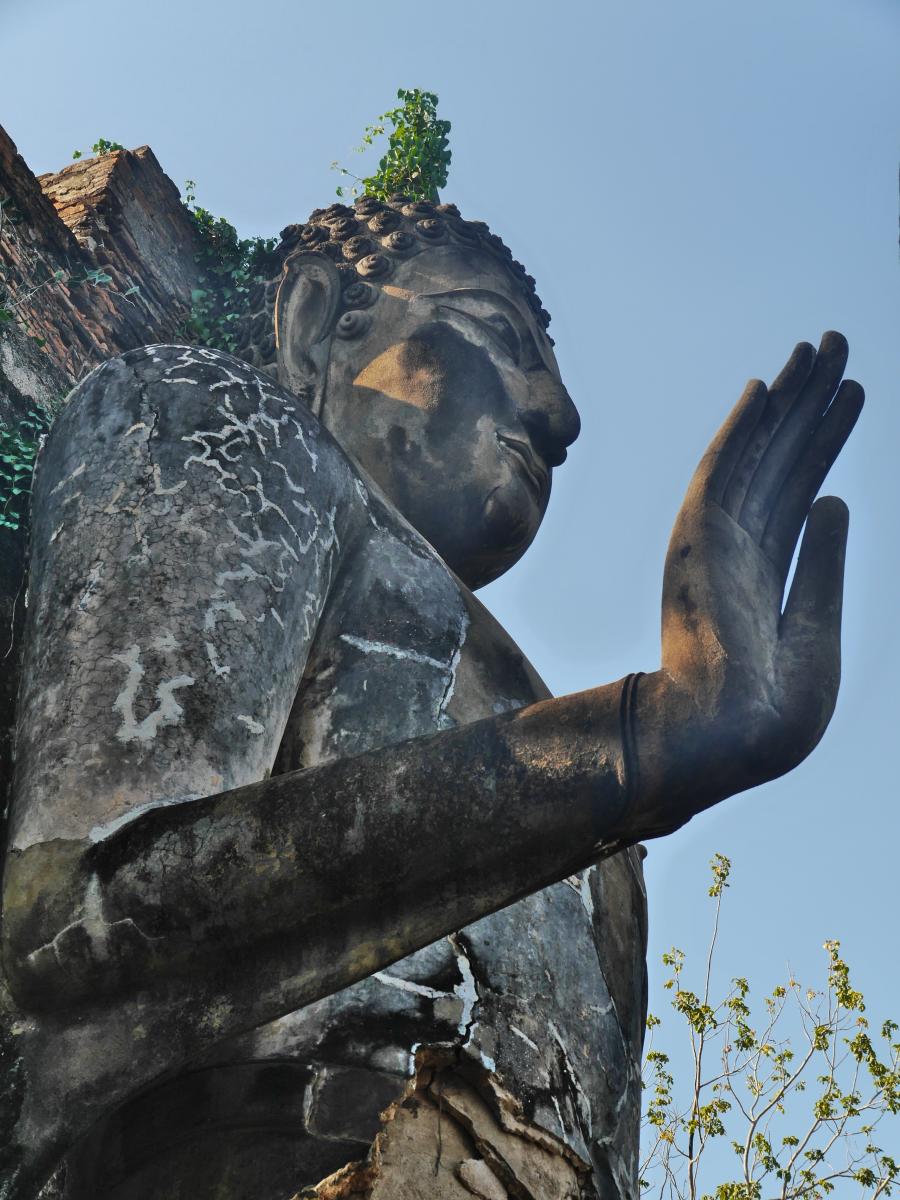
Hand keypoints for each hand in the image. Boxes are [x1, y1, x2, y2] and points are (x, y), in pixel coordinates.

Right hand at [649, 332, 862, 818]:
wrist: (735, 736)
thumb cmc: (777, 703)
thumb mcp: (818, 624)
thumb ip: (823, 562)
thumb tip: (833, 500)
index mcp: (764, 571)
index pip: (799, 487)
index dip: (824, 438)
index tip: (849, 391)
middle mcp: (738, 546)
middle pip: (780, 458)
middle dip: (809, 403)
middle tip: (836, 344)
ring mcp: (715, 541)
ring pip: (756, 453)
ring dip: (786, 400)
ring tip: (819, 348)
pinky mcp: (699, 539)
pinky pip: (723, 470)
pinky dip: (741, 428)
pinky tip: (765, 387)